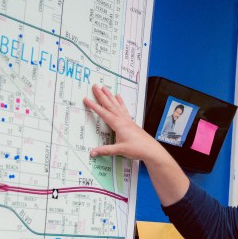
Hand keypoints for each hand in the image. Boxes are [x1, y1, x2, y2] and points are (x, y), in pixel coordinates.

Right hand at [83, 84, 189, 204]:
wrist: (151, 149)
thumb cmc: (137, 149)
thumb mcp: (119, 150)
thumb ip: (105, 150)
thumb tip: (93, 152)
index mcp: (118, 124)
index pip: (103, 113)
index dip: (94, 106)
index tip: (86, 99)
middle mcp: (123, 119)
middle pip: (110, 105)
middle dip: (101, 95)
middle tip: (95, 86)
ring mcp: (127, 120)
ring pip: (117, 105)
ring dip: (110, 96)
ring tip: (105, 88)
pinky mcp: (131, 122)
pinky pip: (123, 108)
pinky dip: (120, 102)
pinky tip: (118, 96)